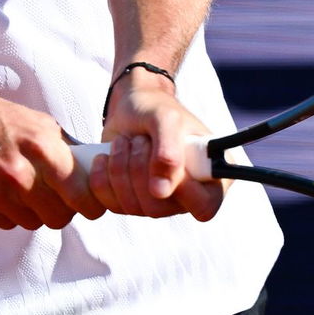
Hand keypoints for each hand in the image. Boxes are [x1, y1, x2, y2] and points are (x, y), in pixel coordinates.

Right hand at [0, 80, 106, 230]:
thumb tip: (88, 165)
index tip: (91, 205)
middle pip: (58, 215)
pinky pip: (4, 223)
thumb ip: (57, 142)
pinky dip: (5, 213)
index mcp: (37, 141)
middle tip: (54, 200)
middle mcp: (16, 170)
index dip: (91, 202)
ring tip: (17, 188)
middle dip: (61, 210)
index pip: (80, 189)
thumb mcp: (25, 117)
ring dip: (31, 211)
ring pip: (32, 222)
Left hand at [88, 67, 226, 220]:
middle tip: (139, 141)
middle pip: (160, 208)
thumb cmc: (155, 107)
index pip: (205, 205)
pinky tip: (105, 157)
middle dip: (139, 170)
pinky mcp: (132, 201)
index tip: (164, 165)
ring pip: (134, 207)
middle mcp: (187, 194)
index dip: (184, 193)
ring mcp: (160, 201)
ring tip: (125, 143)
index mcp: (210, 174)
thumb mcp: (165, 118)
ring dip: (120, 169)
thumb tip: (161, 191)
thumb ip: (168, 151)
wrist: (129, 106)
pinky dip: (103, 179)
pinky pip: (113, 205)